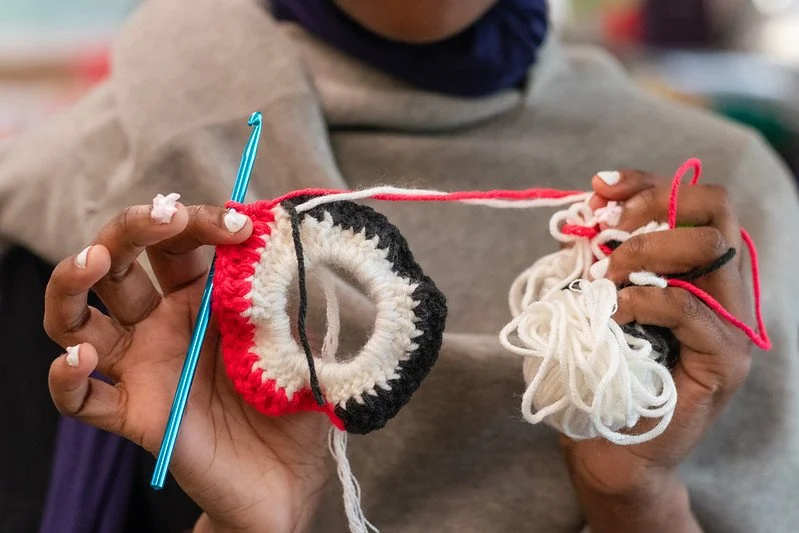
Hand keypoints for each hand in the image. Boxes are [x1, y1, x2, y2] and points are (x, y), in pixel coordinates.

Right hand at [44, 203, 329, 532]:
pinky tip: (84, 361)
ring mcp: (142, 367)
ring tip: (92, 262)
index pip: (180, 243)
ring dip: (72, 284)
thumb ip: (286, 298)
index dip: (200, 222)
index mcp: (201, 298)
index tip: (239, 223)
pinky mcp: (134, 414)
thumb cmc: (295, 403)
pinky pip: (80, 400)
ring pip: (76, 319)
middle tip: (163, 216)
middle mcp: (162, 324)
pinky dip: (67, 379)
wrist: (291, 476)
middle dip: (133, 229)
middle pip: (119, 263)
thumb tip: (285, 239)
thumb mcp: (299, 342)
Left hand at [562, 171, 754, 531]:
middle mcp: (723, 285)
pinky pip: (692, 307)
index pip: (692, 199)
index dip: (646, 183)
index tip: (599, 186)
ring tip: (603, 279)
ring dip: (644, 252)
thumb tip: (584, 211)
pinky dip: (646, 298)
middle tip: (606, 236)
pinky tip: (614, 310)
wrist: (608, 442)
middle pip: (716, 209)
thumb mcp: (593, 297)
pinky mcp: (725, 359)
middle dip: (650, 208)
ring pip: (711, 248)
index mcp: (695, 265)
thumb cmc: (598, 367)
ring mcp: (732, 322)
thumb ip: (599, 256)